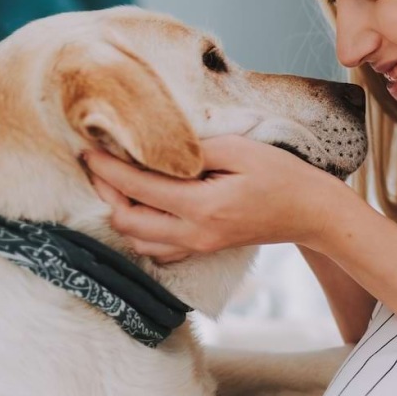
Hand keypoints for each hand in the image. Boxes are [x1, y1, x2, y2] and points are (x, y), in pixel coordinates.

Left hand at [81, 135, 351, 263]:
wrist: (309, 211)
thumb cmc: (281, 175)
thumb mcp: (240, 149)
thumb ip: (195, 150)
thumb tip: (155, 147)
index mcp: (203, 206)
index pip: (139, 189)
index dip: (108, 169)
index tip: (87, 150)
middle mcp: (195, 233)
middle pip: (127, 222)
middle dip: (105, 193)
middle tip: (97, 165)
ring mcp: (198, 246)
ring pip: (137, 240)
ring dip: (120, 213)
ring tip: (115, 183)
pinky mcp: (202, 249)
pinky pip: (156, 248)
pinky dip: (139, 229)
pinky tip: (141, 205)